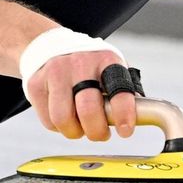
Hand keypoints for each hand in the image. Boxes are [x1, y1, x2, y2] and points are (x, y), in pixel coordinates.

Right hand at [23, 49, 137, 141]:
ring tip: (80, 127)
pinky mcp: (36, 84)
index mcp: (106, 60)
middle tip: (100, 134)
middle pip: (88, 110)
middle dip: (97, 131)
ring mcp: (56, 72)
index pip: (119, 90)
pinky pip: (49, 121)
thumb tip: (146, 117)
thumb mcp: (110, 70)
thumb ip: (125, 92)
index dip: (124, 114)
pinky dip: (58, 127)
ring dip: (75, 132)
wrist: (49, 48)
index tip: (125, 130)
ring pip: (64, 120)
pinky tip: (64, 115)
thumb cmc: (88, 67)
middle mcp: (80, 63)